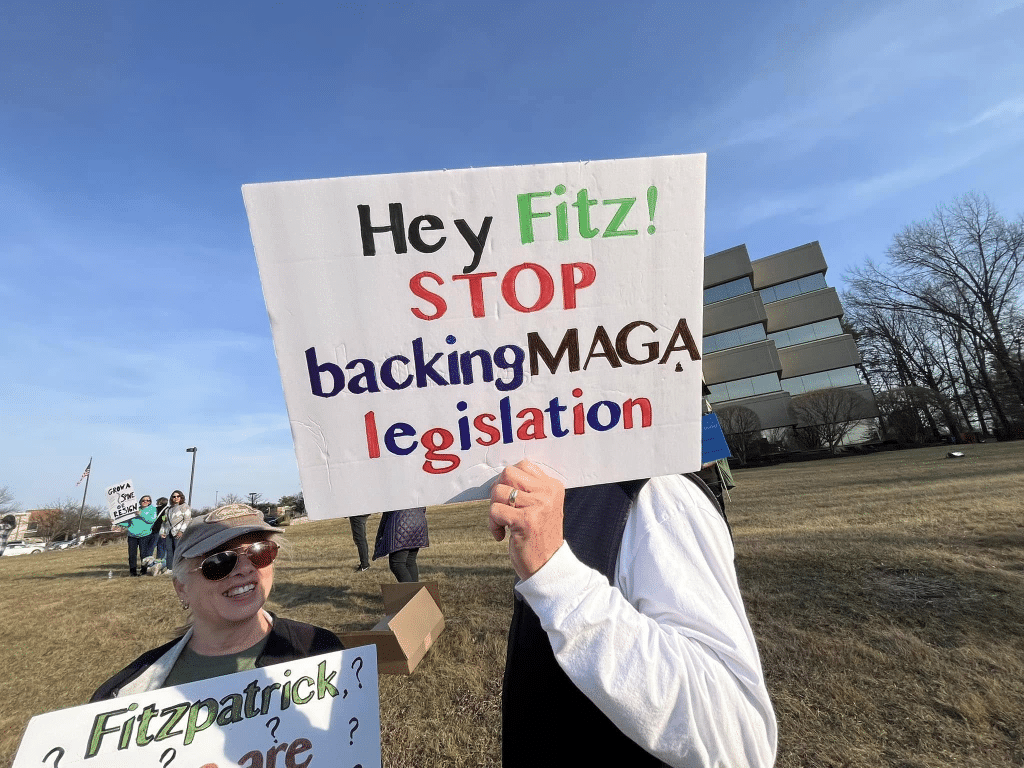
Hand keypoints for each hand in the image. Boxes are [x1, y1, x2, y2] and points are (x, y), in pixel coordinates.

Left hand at [489, 460, 564, 579]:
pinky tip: (502, 535)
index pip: (523, 465)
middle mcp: (548, 493)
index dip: (509, 481)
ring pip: (498, 491)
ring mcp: (538, 506)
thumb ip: (527, 490)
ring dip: (494, 509)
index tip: (509, 499)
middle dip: (498, 491)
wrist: (548, 567)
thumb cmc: (539, 537)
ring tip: (503, 524)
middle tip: (502, 508)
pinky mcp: (525, 520)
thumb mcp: (541, 507)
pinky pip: (494, 511)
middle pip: (508, 474)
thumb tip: (500, 477)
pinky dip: (493, 524)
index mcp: (553, 487)